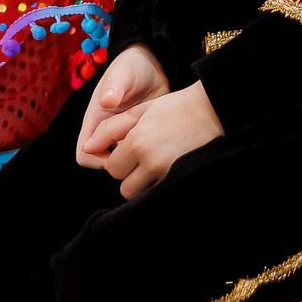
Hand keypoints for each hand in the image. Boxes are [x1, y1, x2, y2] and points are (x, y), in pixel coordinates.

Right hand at [76, 44, 171, 168]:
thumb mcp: (122, 74)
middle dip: (120, 164)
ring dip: (135, 161)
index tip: (121, 153)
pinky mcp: (140, 137)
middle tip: (141, 154)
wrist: (153, 66)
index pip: (84, 154)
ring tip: (152, 150)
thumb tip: (106, 101)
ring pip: (122, 162)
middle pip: (103, 164)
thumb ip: (113, 87)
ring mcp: (123, 136)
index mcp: (95, 121)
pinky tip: (160, 147)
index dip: (98, 160)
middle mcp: (106, 133)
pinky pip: (138, 156)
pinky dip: (146, 156)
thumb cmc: (131, 66)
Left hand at [103, 81, 222, 198]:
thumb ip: (109, 129)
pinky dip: (161, 184)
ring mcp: (169, 174)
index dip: (119, 160)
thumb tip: (87, 147)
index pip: (112, 168)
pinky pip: (161, 193)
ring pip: (143, 194)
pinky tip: (169, 167)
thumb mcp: (139, 112)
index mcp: (137, 142)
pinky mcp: (182, 180)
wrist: (214, 110)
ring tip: (157, 163)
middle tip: (143, 158)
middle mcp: (151, 162)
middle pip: (125, 188)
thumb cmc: (174, 108)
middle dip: (130, 176)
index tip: (130, 149)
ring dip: (145, 183)